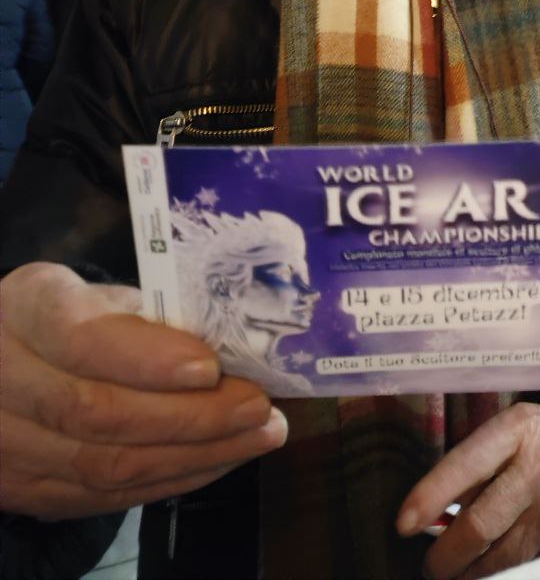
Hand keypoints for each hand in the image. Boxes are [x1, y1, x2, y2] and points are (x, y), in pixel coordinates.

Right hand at [0, 263, 287, 519]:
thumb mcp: (96, 295)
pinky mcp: (23, 491)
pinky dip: (171, 480)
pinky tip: (219, 459)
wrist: (2, 362)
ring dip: (195, 455)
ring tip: (258, 435)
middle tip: (259, 407)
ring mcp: (6, 445)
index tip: (211, 367)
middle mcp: (4, 378)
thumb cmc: (68, 317)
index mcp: (28, 308)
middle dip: (191, 416)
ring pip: (105, 465)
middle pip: (98, 412)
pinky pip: (103, 498)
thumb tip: (237, 340)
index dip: (149, 359)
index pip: (83, 340)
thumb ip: (151, 314)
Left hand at [396, 401, 539, 578]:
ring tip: (455, 576)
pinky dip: (504, 576)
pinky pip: (529, 569)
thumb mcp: (503, 435)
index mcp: (516, 428)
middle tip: (430, 567)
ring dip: (470, 575)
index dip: (430, 496)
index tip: (403, 525)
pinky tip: (490, 574)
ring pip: (502, 559)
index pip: (465, 466)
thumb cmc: (530, 445)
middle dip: (444, 556)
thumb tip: (427, 517)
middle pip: (479, 525)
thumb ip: (470, 468)